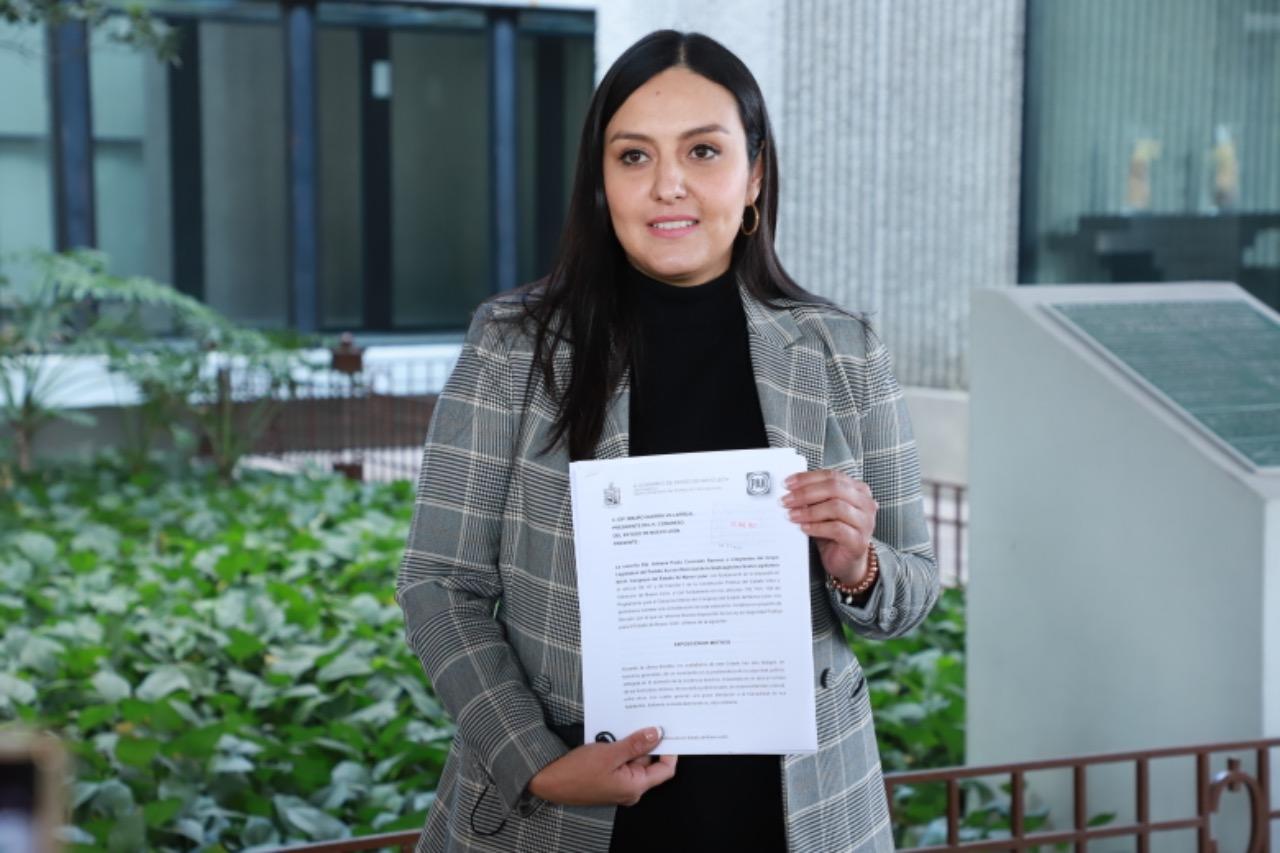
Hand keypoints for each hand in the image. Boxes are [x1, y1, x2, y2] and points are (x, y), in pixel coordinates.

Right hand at [527, 726, 677, 806]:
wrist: (548, 782)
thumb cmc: (577, 772)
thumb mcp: (609, 753)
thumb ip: (635, 744)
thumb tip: (657, 733)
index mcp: (635, 787)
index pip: (665, 770)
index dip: (669, 750)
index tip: (667, 731)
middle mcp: (630, 789)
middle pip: (649, 762)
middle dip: (645, 742)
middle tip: (643, 719)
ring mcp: (619, 785)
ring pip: (633, 760)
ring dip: (629, 743)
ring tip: (621, 727)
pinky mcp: (608, 779)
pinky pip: (621, 762)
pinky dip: (619, 748)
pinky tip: (612, 735)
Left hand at [781, 469, 876, 585]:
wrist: (845, 562)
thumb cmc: (834, 534)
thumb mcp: (823, 510)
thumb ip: (813, 498)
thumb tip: (790, 490)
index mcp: (857, 490)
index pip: (831, 476)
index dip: (807, 478)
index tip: (787, 483)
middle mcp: (865, 503)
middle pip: (834, 488)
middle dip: (805, 493)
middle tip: (786, 500)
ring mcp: (865, 522)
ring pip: (836, 507)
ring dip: (809, 511)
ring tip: (792, 515)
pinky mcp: (859, 541)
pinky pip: (836, 529)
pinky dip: (817, 527)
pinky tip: (804, 528)